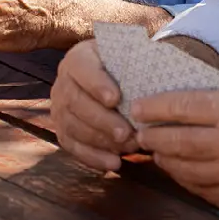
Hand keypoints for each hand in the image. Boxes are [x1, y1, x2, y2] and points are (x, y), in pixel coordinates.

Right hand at [51, 40, 137, 170]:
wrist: (111, 81)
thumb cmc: (124, 68)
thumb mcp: (128, 56)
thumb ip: (138, 58)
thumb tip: (158, 58)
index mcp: (78, 58)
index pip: (82, 68)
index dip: (96, 84)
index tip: (115, 98)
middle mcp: (63, 82)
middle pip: (75, 101)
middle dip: (102, 120)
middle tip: (126, 133)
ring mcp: (60, 108)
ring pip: (73, 126)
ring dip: (101, 140)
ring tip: (128, 147)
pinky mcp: (63, 131)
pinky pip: (72, 146)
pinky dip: (93, 157)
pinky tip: (114, 163)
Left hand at [133, 91, 218, 219]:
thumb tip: (180, 108)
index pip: (185, 106)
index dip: (156, 106)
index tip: (139, 106)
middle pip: (176, 141)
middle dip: (151, 135)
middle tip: (139, 130)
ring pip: (181, 169)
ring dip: (164, 158)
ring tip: (156, 149)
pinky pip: (198, 190)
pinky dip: (184, 178)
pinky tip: (179, 169)